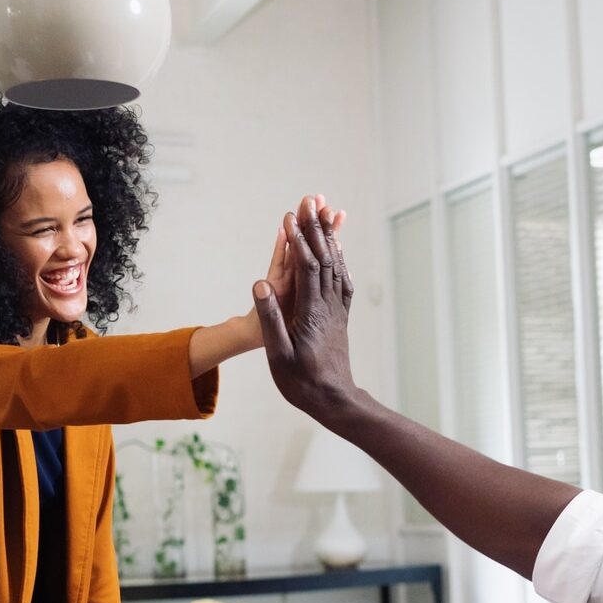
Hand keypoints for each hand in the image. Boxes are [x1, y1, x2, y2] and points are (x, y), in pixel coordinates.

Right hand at [254, 194, 357, 418]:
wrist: (335, 401)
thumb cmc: (302, 382)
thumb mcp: (279, 355)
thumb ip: (271, 319)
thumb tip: (261, 284)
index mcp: (311, 313)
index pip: (307, 267)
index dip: (300, 240)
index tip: (289, 217)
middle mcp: (329, 306)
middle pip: (326, 258)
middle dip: (316, 228)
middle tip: (310, 201)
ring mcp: (337, 310)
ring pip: (336, 266)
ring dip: (329, 238)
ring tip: (325, 214)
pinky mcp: (341, 317)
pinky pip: (341, 281)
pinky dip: (338, 260)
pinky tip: (338, 251)